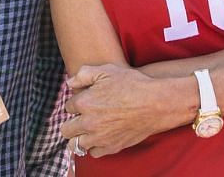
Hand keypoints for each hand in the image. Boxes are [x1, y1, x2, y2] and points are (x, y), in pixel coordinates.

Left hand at [60, 65, 192, 157]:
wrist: (157, 103)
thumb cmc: (132, 84)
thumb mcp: (106, 70)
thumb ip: (83, 75)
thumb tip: (70, 83)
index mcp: (84, 103)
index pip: (68, 107)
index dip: (77, 103)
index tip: (87, 101)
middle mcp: (88, 123)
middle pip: (66, 129)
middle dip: (72, 122)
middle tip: (82, 118)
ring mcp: (100, 137)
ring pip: (76, 144)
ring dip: (80, 137)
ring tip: (88, 130)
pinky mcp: (112, 147)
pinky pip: (94, 153)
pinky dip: (95, 146)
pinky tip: (100, 137)